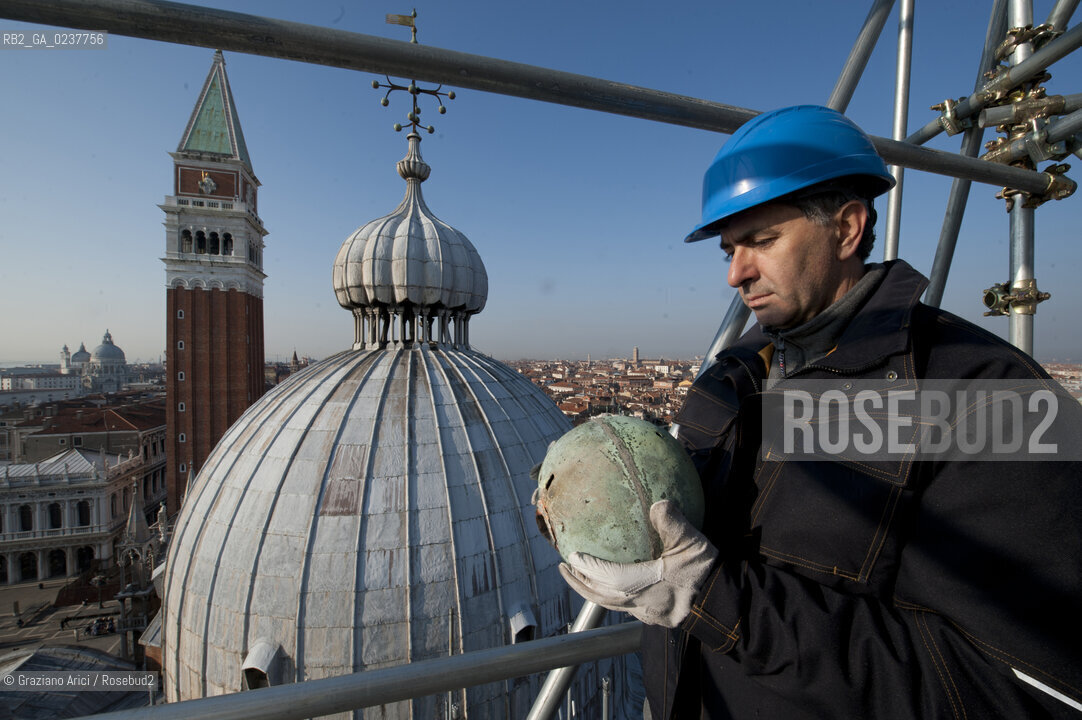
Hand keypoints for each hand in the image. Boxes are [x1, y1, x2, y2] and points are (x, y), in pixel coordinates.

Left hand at [559, 500, 717, 627]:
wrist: (725, 605)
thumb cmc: (707, 574)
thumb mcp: (693, 544)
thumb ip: (673, 523)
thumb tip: (659, 502)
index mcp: (643, 586)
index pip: (607, 578)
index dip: (588, 568)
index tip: (571, 556)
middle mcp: (639, 603)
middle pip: (600, 597)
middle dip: (579, 583)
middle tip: (564, 568)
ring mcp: (646, 613)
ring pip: (610, 605)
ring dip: (593, 591)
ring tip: (581, 577)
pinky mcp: (656, 618)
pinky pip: (626, 607)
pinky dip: (612, 595)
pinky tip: (615, 584)